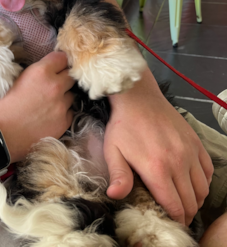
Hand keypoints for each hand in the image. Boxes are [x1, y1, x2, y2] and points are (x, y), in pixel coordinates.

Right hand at [0, 51, 74, 162]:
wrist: (1, 131)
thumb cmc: (4, 104)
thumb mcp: (21, 77)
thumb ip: (40, 70)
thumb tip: (53, 68)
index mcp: (41, 71)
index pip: (62, 58)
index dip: (59, 63)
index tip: (57, 67)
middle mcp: (55, 86)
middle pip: (71, 76)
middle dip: (63, 79)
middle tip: (53, 86)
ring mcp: (61, 105)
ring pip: (71, 95)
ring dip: (63, 97)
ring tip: (49, 104)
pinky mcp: (64, 121)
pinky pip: (69, 112)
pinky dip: (62, 113)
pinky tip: (49, 116)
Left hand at [104, 69, 213, 225]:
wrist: (139, 99)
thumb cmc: (123, 125)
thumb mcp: (113, 150)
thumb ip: (118, 176)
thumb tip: (115, 197)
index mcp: (157, 169)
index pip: (175, 206)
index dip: (175, 219)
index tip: (171, 222)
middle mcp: (179, 163)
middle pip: (192, 201)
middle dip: (186, 213)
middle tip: (177, 215)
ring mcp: (190, 152)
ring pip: (203, 188)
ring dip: (196, 199)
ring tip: (184, 201)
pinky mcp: (196, 142)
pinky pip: (208, 170)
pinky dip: (203, 181)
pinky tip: (192, 182)